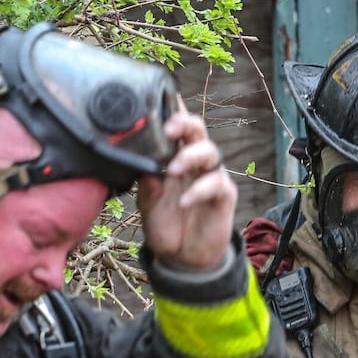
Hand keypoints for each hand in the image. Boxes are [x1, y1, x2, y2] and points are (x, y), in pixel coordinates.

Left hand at [137, 104, 236, 270]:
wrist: (182, 258)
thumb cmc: (166, 224)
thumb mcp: (147, 200)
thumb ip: (145, 176)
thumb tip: (134, 154)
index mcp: (176, 158)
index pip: (176, 128)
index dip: (172, 110)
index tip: (159, 99)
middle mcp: (196, 163)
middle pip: (197, 131)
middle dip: (185, 124)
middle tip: (169, 128)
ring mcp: (211, 177)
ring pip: (210, 151)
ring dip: (191, 156)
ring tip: (174, 169)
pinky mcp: (224, 196)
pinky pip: (217, 184)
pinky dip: (201, 190)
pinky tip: (186, 201)